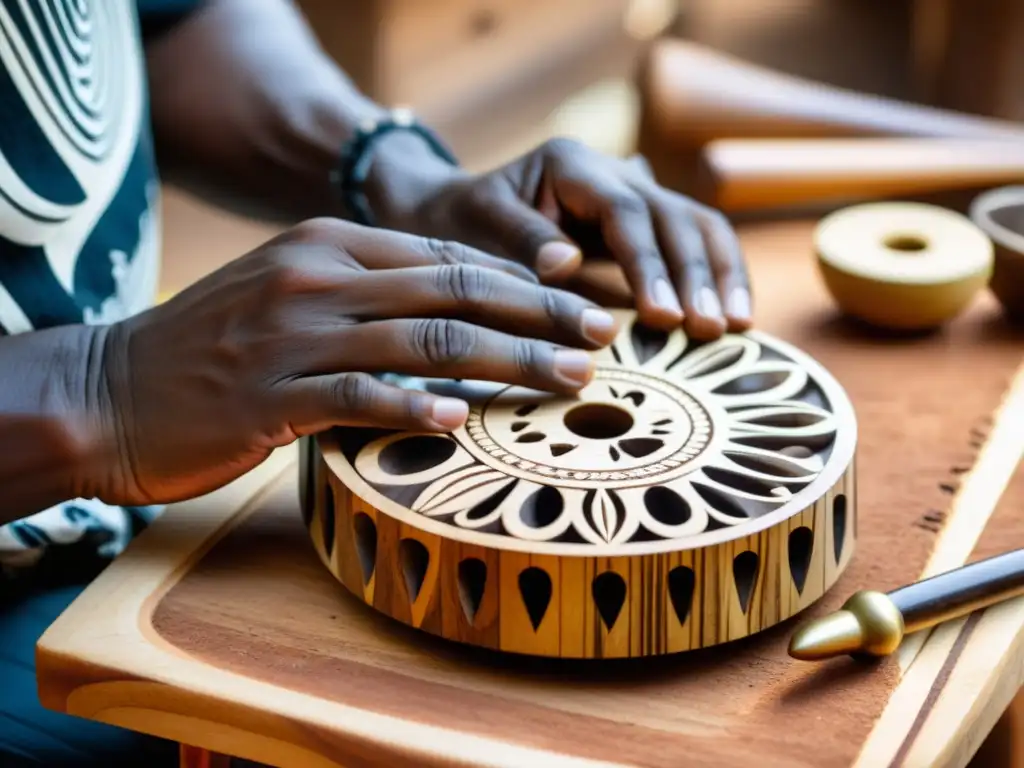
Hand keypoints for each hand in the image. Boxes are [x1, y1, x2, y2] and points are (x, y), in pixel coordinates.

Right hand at [92, 219, 618, 504]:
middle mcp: (318, 277)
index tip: (580, 307)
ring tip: (566, 383)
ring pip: (423, 342)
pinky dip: (414, 408)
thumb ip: (369, 294)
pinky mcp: (268, 396)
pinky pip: (357, 397)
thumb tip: (461, 316)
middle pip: (454, 292)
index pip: (448, 256)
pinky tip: (463, 421)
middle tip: (601, 339)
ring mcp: (292, 334)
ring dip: (506, 363)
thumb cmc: (216, 347)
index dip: (523, 283)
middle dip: (539, 317)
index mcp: (331, 245)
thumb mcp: (292, 294)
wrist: (113, 389)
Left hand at [375, 137, 750, 339]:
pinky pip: (694, 242)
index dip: (650, 264)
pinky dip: (716, 275)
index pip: (627, 213)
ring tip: (736, 325)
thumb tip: (569, 265)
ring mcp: (635, 194)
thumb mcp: (475, 229)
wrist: (456, 210)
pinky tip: (733, 313)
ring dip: (721, 274)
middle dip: (697, 275)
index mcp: (571, 165)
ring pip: (698, 224)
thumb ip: (521, 241)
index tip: (663, 314)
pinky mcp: (644, 224)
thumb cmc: (461, 223)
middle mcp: (613, 172)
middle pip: (674, 216)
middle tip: (711, 329)